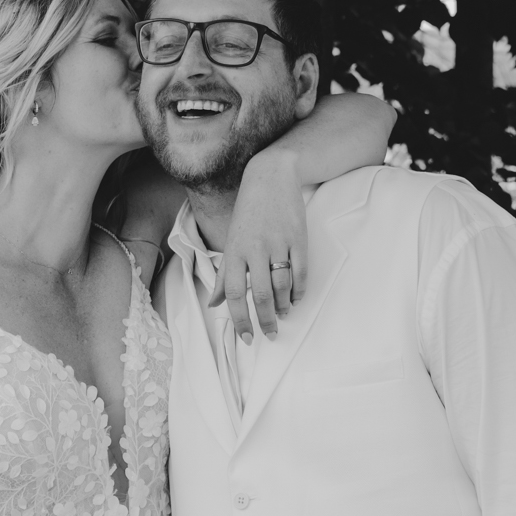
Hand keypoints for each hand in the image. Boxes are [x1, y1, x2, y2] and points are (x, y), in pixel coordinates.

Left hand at [222, 147, 307, 339]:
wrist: (270, 177)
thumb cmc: (248, 212)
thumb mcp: (231, 241)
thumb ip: (224, 275)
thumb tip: (213, 304)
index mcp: (235, 251)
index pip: (235, 293)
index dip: (240, 319)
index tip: (247, 338)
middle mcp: (255, 249)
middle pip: (262, 295)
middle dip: (266, 321)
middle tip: (271, 334)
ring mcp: (279, 243)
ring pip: (283, 286)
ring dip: (283, 307)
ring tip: (282, 314)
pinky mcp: (299, 238)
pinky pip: (302, 272)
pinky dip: (300, 291)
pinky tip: (296, 299)